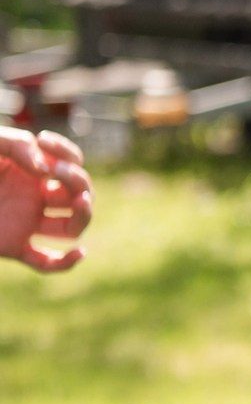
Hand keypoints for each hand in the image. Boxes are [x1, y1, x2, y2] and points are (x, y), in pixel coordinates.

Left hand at [0, 128, 90, 272]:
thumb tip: (46, 171)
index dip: (67, 152)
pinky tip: (78, 252)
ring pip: (71, 227)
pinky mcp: (13, 246)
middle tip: (58, 171)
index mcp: (31, 172)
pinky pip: (46, 262)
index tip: (43, 141)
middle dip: (78, 181)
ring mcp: (26, 223)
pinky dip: (66, 263)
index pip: (69, 162)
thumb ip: (18, 145)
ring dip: (84, 215)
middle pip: (77, 194)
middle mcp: (34, 198)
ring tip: (79, 202)